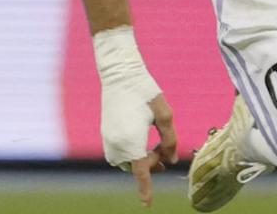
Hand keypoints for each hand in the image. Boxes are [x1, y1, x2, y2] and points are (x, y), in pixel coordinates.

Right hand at [93, 27, 176, 206]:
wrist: (120, 75)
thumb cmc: (145, 92)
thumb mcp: (164, 115)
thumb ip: (170, 139)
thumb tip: (171, 160)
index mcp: (131, 141)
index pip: (140, 172)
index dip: (145, 188)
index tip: (147, 204)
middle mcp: (116, 145)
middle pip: (136, 166)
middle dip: (152, 161)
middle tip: (165, 147)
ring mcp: (107, 141)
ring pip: (127, 161)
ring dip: (141, 157)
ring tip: (155, 144)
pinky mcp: (105, 135)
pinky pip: (119, 154)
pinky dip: (131, 151)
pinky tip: (142, 138)